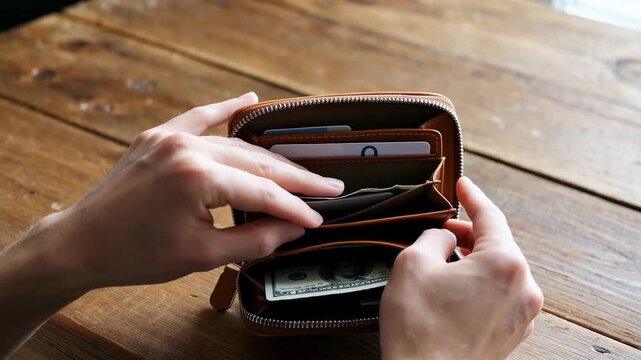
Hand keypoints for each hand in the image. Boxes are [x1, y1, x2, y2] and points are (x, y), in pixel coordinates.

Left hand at [29, 92, 344, 288]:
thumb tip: (292, 228)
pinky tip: (248, 100)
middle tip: (329, 185)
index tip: (319, 216)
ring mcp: (170, 136)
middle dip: (295, 177)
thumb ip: (255, 239)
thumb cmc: (135, 254)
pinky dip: (225, 110)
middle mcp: (185, 147)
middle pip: (257, 161)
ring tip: (300, 168)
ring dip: (269, 156)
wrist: (82, 243)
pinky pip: (199, 117)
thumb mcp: (202, 255)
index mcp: (197, 178)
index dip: (296, 206)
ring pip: (235, 144)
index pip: (263, 191)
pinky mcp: (159, 135)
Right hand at [379, 177, 542, 359]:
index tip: (463, 185)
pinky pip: (498, 294)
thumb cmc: (419, 331)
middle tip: (444, 227)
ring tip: (444, 259)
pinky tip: (453, 287)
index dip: (472, 196)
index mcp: (505, 265)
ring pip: (497, 270)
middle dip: (470, 232)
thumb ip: (434, 236)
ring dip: (473, 259)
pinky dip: (478, 283)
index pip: (490, 216)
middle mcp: (523, 289)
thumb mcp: (413, 263)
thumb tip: (445, 237)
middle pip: (497, 244)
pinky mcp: (511, 333)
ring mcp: (520, 314)